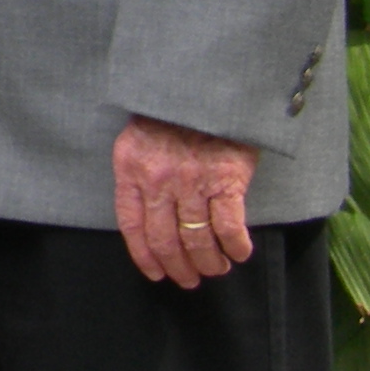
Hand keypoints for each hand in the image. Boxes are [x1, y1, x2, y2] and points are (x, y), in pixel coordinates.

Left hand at [113, 115, 258, 286]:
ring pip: (197, 240)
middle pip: (164, 240)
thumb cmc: (171, 116)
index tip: (156, 273)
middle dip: (178, 267)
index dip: (144, 256)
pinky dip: (235, 248)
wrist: (205, 91)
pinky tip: (238, 254)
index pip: (132, 225)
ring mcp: (192, 182)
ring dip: (208, 263)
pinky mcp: (226, 181)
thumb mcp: (139, 140)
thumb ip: (138, 176)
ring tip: (215, 269)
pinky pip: (229, 228)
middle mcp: (159, 180)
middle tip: (190, 280)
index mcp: (131, 169)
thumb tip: (146, 218)